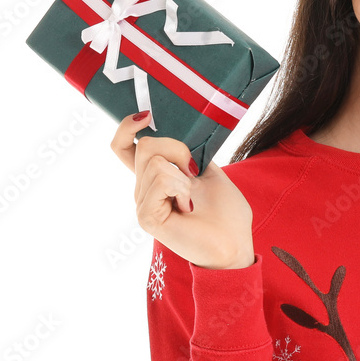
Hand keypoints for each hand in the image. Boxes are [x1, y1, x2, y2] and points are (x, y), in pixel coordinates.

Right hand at [110, 112, 255, 269]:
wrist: (235, 244)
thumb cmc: (226, 215)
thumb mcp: (209, 172)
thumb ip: (190, 154)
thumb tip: (178, 134)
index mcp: (156, 178)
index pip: (124, 147)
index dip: (127, 127)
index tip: (146, 115)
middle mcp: (143, 189)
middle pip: (145, 145)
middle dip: (177, 149)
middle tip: (195, 171)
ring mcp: (142, 203)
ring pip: (154, 161)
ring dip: (183, 175)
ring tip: (192, 198)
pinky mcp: (146, 216)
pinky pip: (161, 180)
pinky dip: (181, 188)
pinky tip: (188, 207)